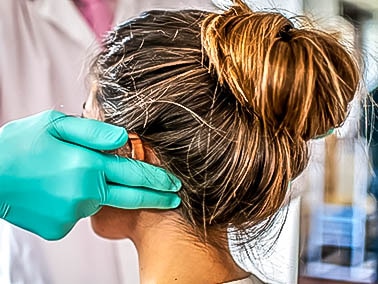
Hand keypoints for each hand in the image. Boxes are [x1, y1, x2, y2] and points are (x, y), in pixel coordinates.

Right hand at [0, 110, 180, 239]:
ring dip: (93, 188)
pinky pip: (77, 212)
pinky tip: (54, 189)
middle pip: (132, 197)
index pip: (135, 174)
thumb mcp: (57, 124)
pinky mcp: (60, 227)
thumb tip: (124, 138)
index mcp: (88, 165)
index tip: (175, 184)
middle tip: (174, 197)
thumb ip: (95, 132)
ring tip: (65, 174)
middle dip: (156, 197)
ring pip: (97, 200)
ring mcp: (73, 213)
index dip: (158, 179)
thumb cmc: (21, 145)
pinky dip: (74, 200)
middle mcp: (86, 193)